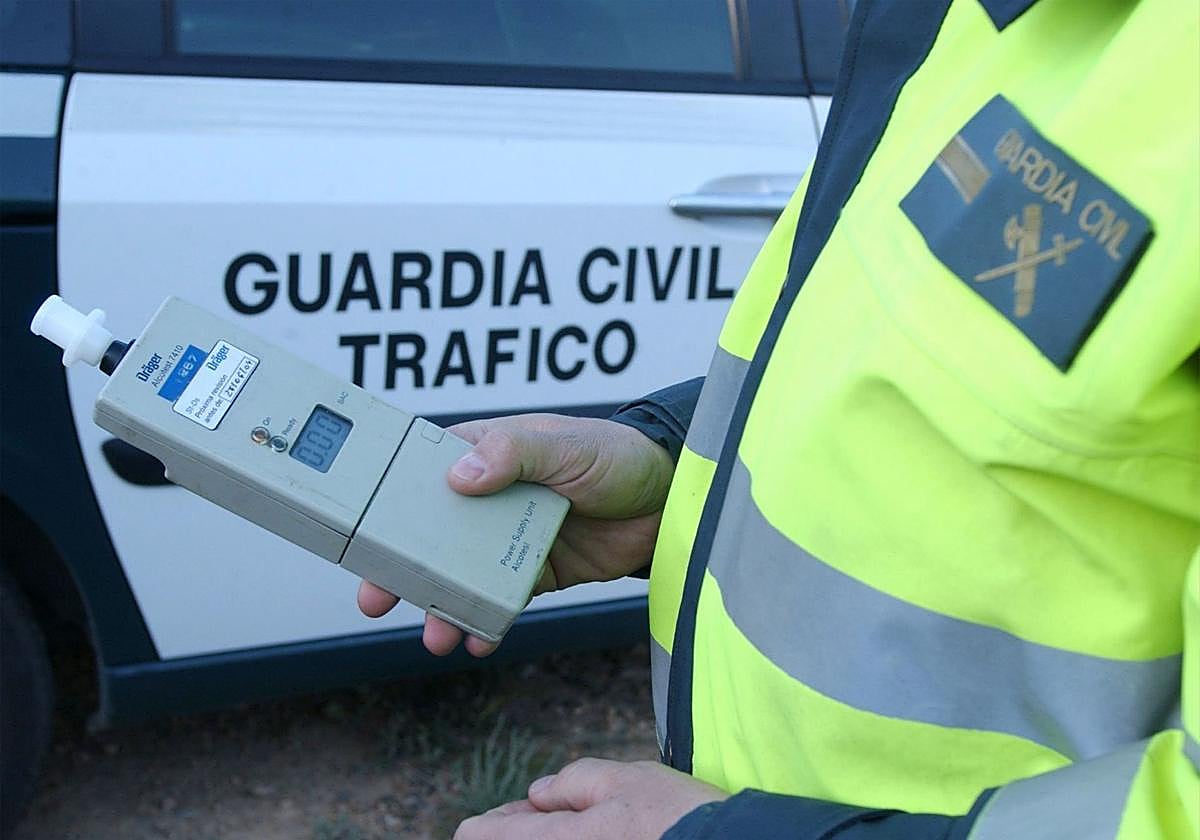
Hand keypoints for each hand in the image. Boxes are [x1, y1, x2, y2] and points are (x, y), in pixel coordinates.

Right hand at [357, 414, 674, 656]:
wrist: (668, 500)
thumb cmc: (616, 454)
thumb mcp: (564, 445)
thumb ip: (514, 453)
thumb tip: (462, 477)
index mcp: (486, 454)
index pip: (423, 476)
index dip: (389, 504)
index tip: (360, 534)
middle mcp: (490, 498)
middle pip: (431, 534)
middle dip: (400, 568)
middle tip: (375, 598)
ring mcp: (510, 537)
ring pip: (461, 574)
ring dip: (442, 604)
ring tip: (435, 634)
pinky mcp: (537, 572)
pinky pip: (501, 600)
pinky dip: (485, 621)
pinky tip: (476, 639)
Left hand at [454, 758, 726, 839]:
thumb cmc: (674, 820)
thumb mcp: (623, 779)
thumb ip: (573, 782)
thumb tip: (540, 794)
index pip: (479, 836)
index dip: (496, 819)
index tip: (528, 811)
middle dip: (533, 829)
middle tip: (564, 815)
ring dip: (556, 839)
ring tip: (595, 828)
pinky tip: (612, 838)